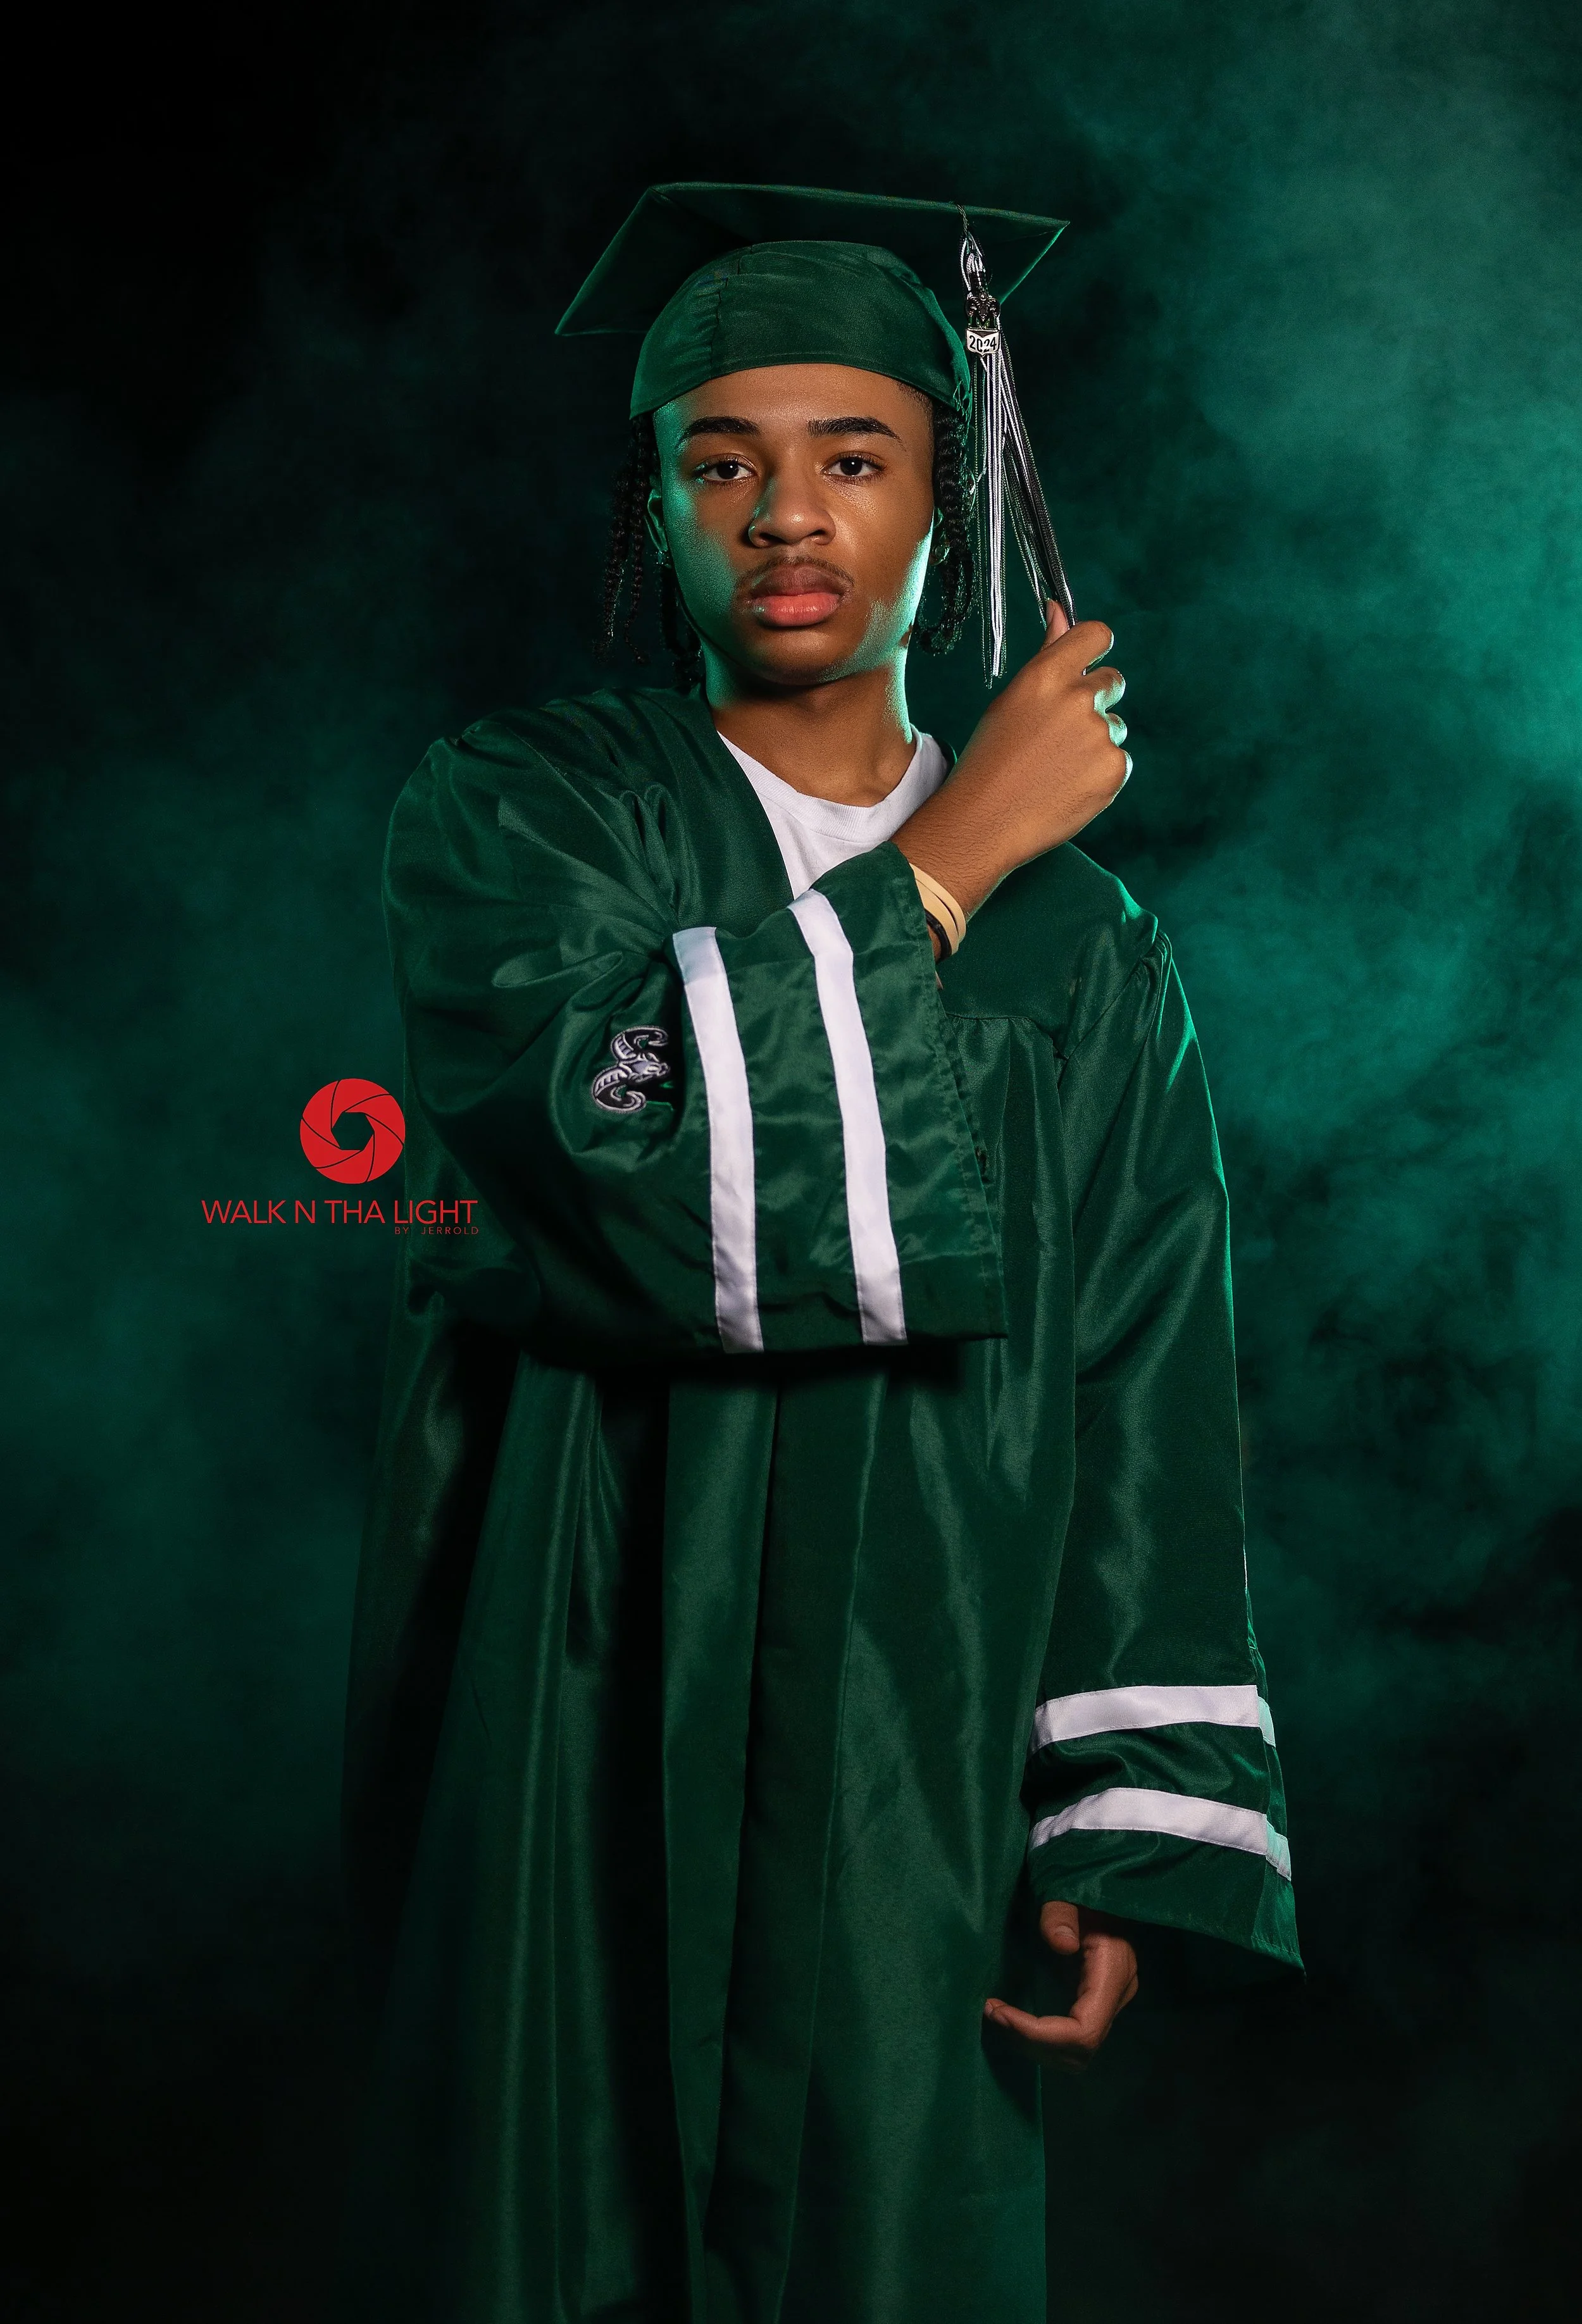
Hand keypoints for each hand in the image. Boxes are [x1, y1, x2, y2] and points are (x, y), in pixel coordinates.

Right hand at [894, 602, 1129, 918]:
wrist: (984, 822)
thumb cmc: (990, 758)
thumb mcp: (1012, 699)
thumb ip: (1047, 654)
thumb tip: (1059, 609)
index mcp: (1047, 675)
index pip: (1097, 635)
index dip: (1094, 650)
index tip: (1086, 666)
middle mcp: (1078, 699)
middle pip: (1112, 680)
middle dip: (1095, 700)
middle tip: (1060, 734)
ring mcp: (1099, 735)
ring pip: (1114, 725)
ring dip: (1095, 740)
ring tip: (1056, 767)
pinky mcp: (1114, 769)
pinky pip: (1119, 759)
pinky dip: (1100, 772)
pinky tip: (1067, 786)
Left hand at [983, 1900, 1138, 2071]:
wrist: (1096, 1885)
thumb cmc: (1077, 1885)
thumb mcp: (1066, 1891)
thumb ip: (1061, 1913)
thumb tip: (1062, 1944)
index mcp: (1114, 1971)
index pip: (1084, 2032)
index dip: (1040, 2034)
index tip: (1000, 2013)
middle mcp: (1117, 1995)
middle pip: (1079, 2050)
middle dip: (1031, 2042)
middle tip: (992, 2014)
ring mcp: (1109, 2002)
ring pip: (1075, 2054)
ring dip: (1033, 2045)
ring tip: (997, 2016)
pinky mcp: (1095, 2001)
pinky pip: (1070, 2037)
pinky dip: (1039, 2037)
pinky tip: (1011, 2018)